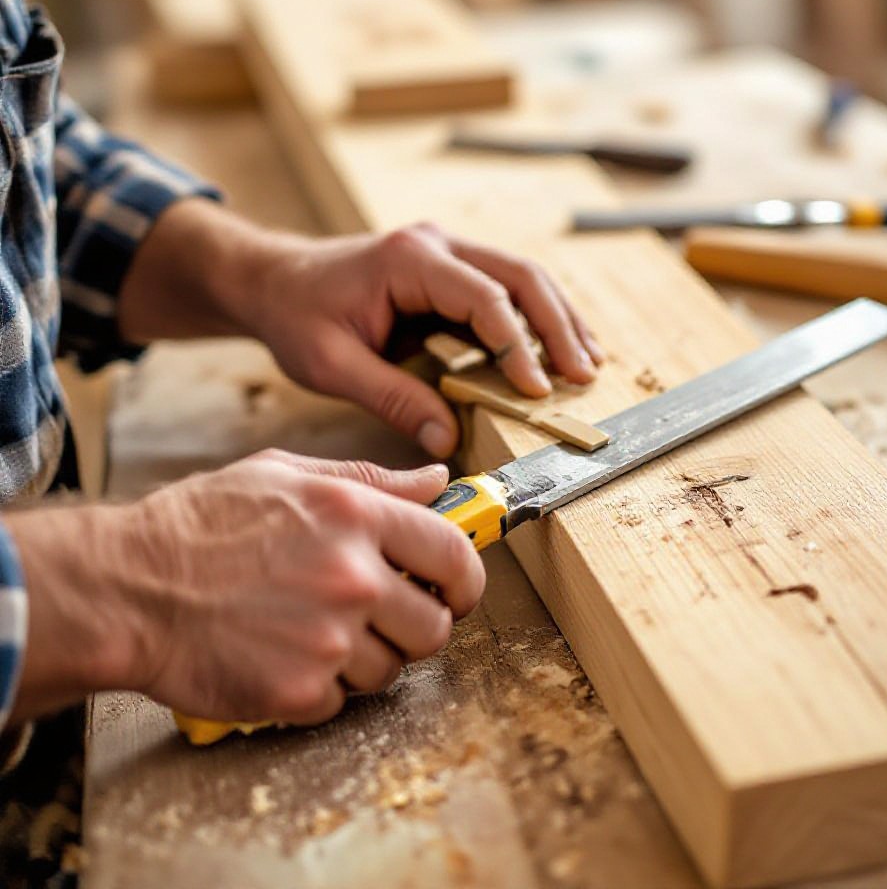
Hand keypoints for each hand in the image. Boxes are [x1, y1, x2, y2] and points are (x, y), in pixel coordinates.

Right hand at [8, 452, 482, 725]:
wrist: (130, 586)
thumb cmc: (202, 524)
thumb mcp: (287, 475)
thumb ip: (371, 480)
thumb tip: (436, 483)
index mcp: (356, 517)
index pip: (454, 554)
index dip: (466, 578)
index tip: (457, 589)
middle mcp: (352, 578)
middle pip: (435, 626)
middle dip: (418, 626)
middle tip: (385, 618)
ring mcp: (328, 640)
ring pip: (390, 671)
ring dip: (365, 659)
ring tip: (317, 632)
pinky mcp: (298, 692)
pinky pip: (341, 702)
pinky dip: (320, 688)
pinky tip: (286, 656)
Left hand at [248, 223, 603, 456]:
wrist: (275, 281)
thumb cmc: (296, 316)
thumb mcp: (332, 365)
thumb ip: (392, 399)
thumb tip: (446, 441)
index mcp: (407, 260)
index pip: (483, 298)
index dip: (517, 346)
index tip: (537, 391)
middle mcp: (436, 243)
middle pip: (520, 276)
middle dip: (558, 327)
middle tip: (583, 375)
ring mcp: (446, 250)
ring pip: (523, 276)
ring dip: (559, 319)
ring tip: (589, 362)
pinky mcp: (450, 268)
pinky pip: (507, 287)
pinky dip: (538, 317)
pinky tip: (560, 346)